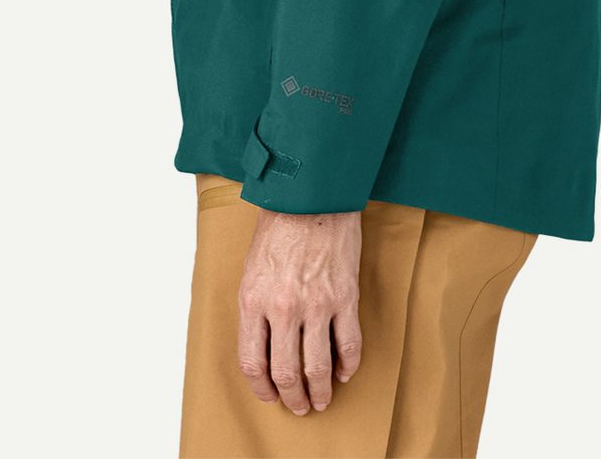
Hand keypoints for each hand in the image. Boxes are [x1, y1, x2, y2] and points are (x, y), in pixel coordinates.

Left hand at [236, 205, 363, 414]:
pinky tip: (345, 372)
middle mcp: (283, 307)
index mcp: (254, 300)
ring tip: (322, 399)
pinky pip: (349, 344)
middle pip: (285, 372)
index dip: (262, 388)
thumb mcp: (252, 269)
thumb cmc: (279, 226)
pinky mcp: (345, 296)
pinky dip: (348, 365)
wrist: (312, 194)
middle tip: (299, 406)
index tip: (270, 395)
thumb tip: (263, 345)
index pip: (253, 363)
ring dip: (320, 391)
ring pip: (317, 367)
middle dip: (292, 398)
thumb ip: (255, 308)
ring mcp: (317, 303)